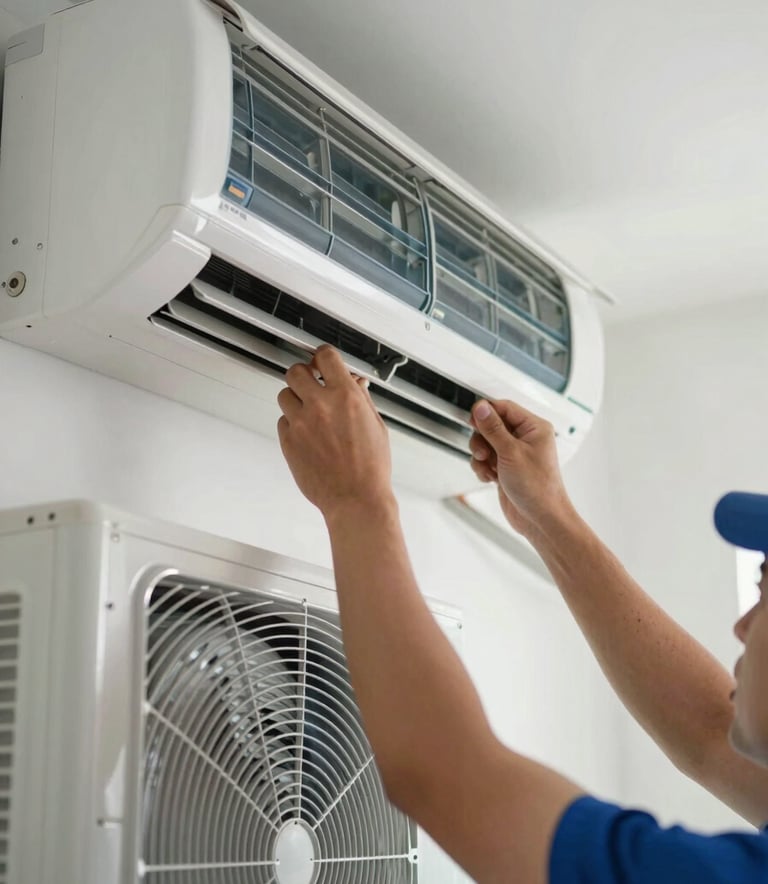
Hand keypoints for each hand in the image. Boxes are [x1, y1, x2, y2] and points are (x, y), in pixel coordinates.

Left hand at [277, 346, 393, 518]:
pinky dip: (292, 423)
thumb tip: (356, 382)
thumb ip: (361, 399)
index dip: (322, 356)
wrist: (356, 499)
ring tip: (309, 412)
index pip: (325, 356)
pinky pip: (283, 421)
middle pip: (296, 371)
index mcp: (346, 396)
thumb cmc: (370, 468)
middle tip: (311, 384)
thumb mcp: (376, 426)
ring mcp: (301, 423)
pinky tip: (308, 434)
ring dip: (296, 399)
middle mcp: (321, 405)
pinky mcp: (288, 441)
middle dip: (304, 375)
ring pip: (284, 395)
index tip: (321, 360)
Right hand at [469, 400, 572, 536]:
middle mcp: (526, 439)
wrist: (540, 518)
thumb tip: (482, 408)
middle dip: (482, 439)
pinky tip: (490, 477)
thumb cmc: (538, 488)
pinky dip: (483, 468)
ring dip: (481, 455)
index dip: (487, 412)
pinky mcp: (506, 468)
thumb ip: (493, 428)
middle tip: (483, 451)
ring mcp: (515, 454)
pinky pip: (486, 460)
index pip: (505, 408)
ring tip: (488, 467)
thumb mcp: (510, 452)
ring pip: (486, 443)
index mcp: (534, 428)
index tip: (473, 418)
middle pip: (492, 425)